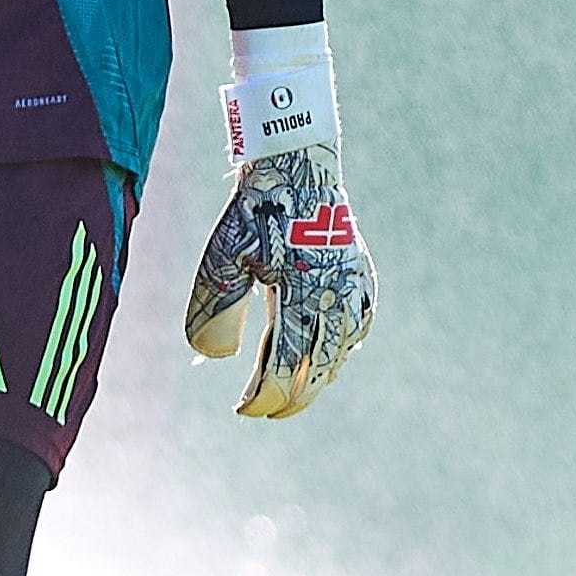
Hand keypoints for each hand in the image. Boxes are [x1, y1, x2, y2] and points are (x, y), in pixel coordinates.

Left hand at [183, 24, 373, 417]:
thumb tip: (213, 360)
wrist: (296, 162)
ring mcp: (354, 287)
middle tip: (265, 412)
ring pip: (341, 352)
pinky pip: (359, 326)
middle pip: (317, 370)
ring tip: (290, 392)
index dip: (264, 397)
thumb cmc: (254, 211)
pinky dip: (342, 347)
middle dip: (290, 398)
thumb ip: (215, 310)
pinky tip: (327, 355)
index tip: (243, 410)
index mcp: (302, 295)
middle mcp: (336, 297)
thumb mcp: (222, 258)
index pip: (286, 368)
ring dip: (316, 377)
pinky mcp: (362, 275)